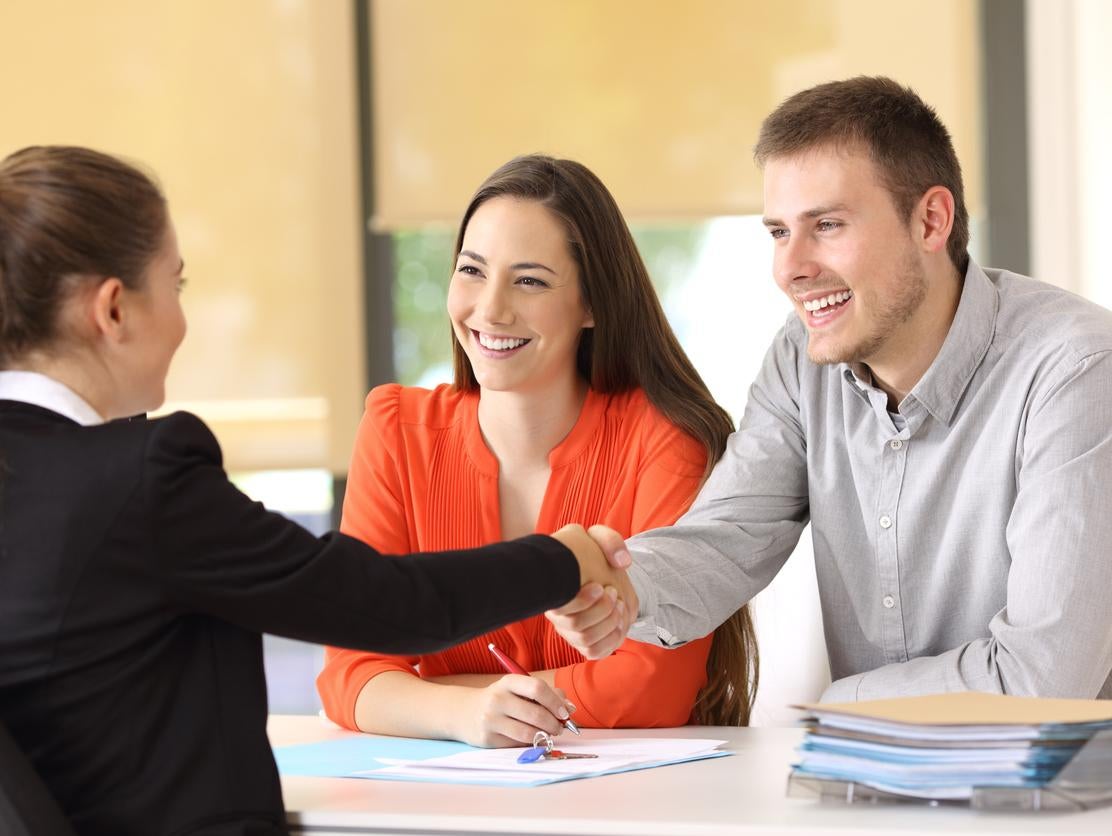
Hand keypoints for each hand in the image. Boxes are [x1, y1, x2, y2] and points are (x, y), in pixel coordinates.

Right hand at [454, 674, 573, 747]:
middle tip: (560, 727)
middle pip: (536, 714)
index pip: (537, 688)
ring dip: (545, 735)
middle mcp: (497, 699)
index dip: (556, 701)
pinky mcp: (488, 739)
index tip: (566, 712)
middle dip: (554, 723)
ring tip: (548, 733)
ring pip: (528, 733)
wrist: (464, 712)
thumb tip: (570, 708)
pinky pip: (517, 744)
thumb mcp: (518, 689)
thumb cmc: (501, 700)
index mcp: (508, 682)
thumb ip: (546, 694)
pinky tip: (531, 738)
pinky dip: (530, 743)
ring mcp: (491, 720)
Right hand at [547, 524, 637, 659]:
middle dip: (602, 610)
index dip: (583, 601)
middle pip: (576, 627)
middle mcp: (558, 616)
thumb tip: (622, 563)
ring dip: (609, 623)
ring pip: (586, 641)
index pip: (561, 608)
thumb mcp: (597, 538)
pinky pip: (594, 652)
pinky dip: (611, 639)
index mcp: (555, 592)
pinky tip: (619, 622)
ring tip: (619, 605)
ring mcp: (570, 632)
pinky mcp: (584, 643)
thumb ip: (609, 540)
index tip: (599, 586)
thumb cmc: (592, 554)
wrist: (602, 573)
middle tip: (613, 593)